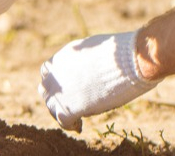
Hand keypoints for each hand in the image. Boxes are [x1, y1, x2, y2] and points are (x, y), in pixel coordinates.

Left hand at [38, 30, 159, 131]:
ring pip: (52, 106)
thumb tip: (90, 67)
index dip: (58, 82)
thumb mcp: (94, 48)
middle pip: (47, 90)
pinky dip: (70, 125)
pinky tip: (79, 127)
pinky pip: (63, 121)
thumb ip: (85, 59)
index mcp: (62, 57)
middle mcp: (56, 73)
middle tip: (71, 106)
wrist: (127, 61)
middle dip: (58, 98)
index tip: (69, 89)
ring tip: (75, 119)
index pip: (49, 73)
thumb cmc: (120, 52)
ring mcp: (61, 91)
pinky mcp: (69, 108)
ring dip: (61, 113)